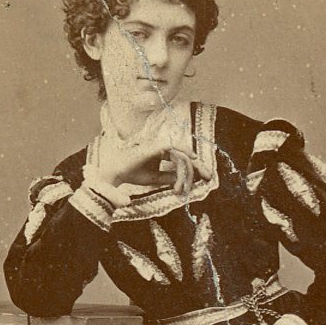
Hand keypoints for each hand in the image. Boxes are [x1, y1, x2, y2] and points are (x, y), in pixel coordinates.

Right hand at [91, 109, 210, 197]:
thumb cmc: (133, 174)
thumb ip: (169, 177)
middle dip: (198, 165)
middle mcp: (161, 146)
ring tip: (192, 180)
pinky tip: (193, 158)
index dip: (193, 168)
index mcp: (161, 152)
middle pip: (185, 155)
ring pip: (181, 155)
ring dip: (187, 169)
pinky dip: (184, 151)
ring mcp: (158, 144)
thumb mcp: (156, 178)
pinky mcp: (155, 145)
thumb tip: (183, 180)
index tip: (204, 177)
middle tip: (209, 175)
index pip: (181, 158)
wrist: (116, 173)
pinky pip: (174, 146)